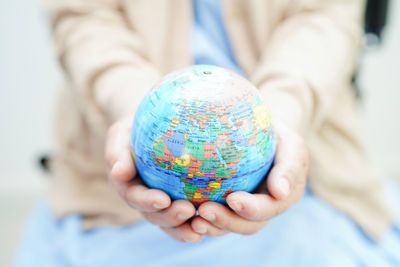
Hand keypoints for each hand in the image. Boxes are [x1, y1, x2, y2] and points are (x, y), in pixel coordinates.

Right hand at [105, 116, 201, 242]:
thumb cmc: (137, 126)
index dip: (147, 201)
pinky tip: (209, 227)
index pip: (134, 196)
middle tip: (188, 210)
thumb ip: (118, 152)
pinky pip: (187, 219)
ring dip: (183, 228)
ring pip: (171, 223)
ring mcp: (162, 203)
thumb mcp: (122, 133)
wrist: (156, 125)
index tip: (163, 200)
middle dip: (169, 217)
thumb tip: (119, 173)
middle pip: (154, 215)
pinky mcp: (180, 201)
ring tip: (199, 228)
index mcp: (127, 184)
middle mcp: (144, 199)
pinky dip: (195, 225)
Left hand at [191, 119, 307, 235]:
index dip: (252, 208)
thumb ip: (290, 166)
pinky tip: (184, 215)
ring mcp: (245, 210)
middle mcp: (266, 209)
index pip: (269, 208)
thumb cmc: (277, 133)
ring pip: (228, 226)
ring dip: (211, 226)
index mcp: (285, 197)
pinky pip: (214, 217)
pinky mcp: (226, 206)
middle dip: (226, 221)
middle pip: (247, 225)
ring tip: (192, 220)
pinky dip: (200, 220)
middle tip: (204, 211)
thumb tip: (279, 193)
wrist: (260, 129)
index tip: (233, 199)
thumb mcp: (290, 143)